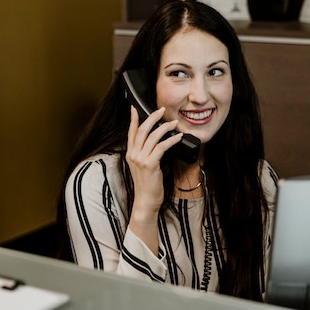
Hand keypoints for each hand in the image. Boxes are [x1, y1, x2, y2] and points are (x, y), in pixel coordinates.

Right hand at [125, 106, 182, 251]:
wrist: (146, 200)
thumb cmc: (147, 185)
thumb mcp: (143, 167)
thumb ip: (145, 154)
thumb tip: (154, 143)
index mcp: (130, 154)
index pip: (131, 133)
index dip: (133, 119)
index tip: (134, 108)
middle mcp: (133, 155)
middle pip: (142, 130)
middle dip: (152, 117)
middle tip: (162, 110)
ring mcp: (141, 159)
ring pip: (153, 136)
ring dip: (165, 127)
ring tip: (174, 123)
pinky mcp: (150, 164)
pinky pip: (161, 147)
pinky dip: (171, 140)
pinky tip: (178, 137)